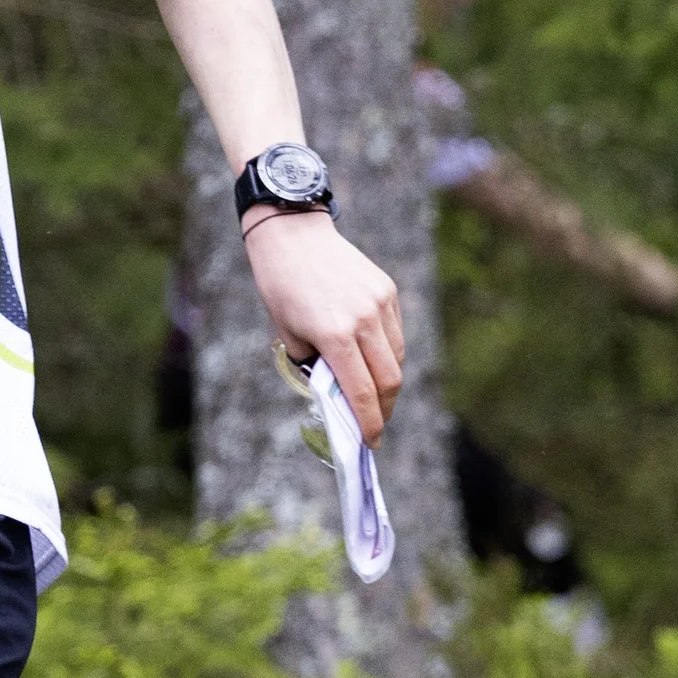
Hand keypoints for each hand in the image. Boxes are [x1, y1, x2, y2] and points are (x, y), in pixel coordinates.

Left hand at [242, 210, 403, 443]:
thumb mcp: (288, 334)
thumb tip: (337, 393)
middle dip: (384, 409)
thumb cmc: (280, 287)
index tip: (370, 443)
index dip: (369, 424)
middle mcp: (364, 320)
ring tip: (372, 394)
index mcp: (335, 335)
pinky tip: (372, 360)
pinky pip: (395, 334)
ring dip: (388, 383)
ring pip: (397, 359)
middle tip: (374, 424)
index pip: (362, 393)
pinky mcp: (388, 291)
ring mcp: (380, 304)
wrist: (293, 235)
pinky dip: (388, 354)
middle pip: (390, 381)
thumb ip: (315, 366)